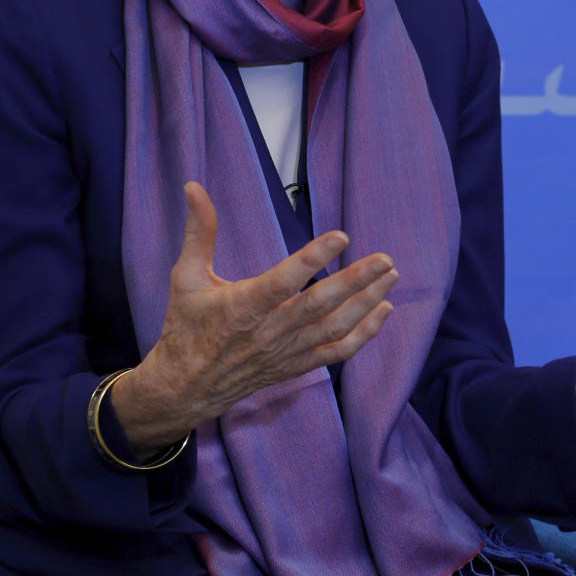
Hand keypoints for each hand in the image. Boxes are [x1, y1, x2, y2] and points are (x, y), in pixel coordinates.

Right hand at [111, 182, 397, 456]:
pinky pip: (336, 353)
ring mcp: (285, 352)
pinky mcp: (295, 366)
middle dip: (356, 281)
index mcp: (242, 307)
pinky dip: (364, 334)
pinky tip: (384, 311)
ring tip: (391, 276)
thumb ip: (198, 231)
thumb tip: (193, 187)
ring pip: (334, 328)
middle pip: (320, 306)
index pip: (283, 281)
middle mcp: (269, 332)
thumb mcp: (185, 277)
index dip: (313, 259)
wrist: (184, 389)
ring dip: (366, 303)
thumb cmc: (185, 326)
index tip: (341, 236)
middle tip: (386, 259)